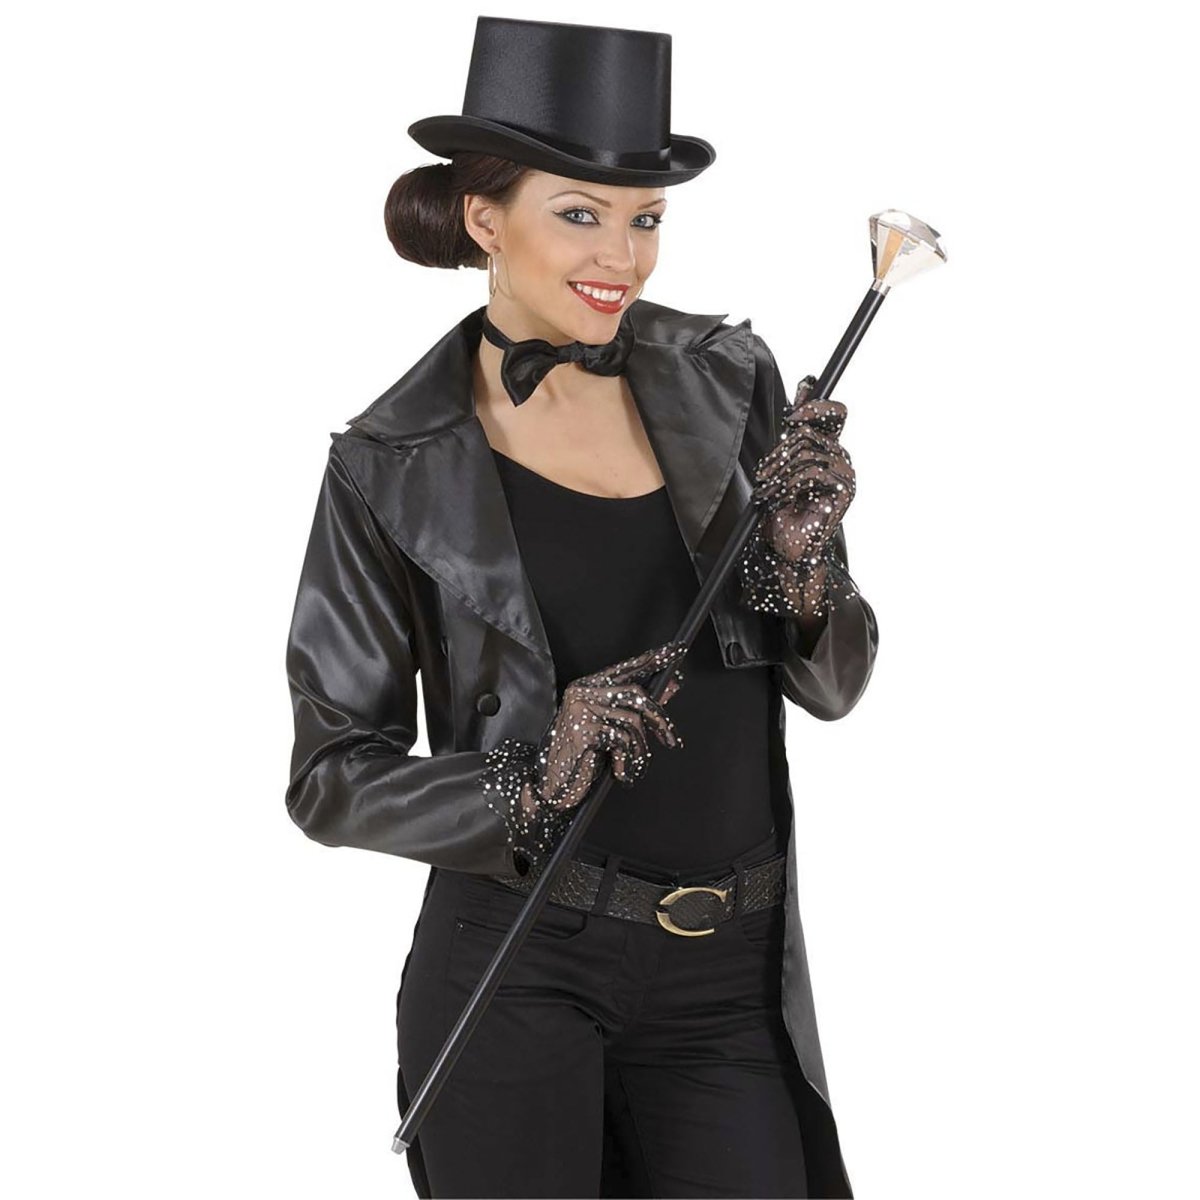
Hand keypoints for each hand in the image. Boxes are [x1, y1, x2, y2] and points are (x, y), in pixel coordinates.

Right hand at [527, 639, 687, 815]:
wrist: (553, 786)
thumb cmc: (582, 758)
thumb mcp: (613, 730)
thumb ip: (640, 707)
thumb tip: (670, 686)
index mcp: (589, 687)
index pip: (626, 667)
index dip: (653, 659)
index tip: (676, 650)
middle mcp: (582, 692)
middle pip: (636, 694)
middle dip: (660, 719)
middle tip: (671, 740)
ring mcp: (581, 709)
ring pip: (633, 721)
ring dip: (640, 749)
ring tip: (633, 764)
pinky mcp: (584, 729)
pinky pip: (622, 740)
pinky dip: (627, 760)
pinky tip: (619, 770)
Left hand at [739, 375, 855, 618]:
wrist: (788, 548)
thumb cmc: (782, 511)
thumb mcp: (780, 467)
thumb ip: (792, 434)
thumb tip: (804, 387)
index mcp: (827, 450)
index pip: (834, 413)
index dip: (815, 405)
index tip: (791, 415)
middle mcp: (840, 459)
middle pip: (809, 432)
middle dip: (778, 452)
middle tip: (764, 474)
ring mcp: (845, 475)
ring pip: (807, 452)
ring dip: (779, 472)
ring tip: (767, 490)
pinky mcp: (843, 491)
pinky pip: (812, 472)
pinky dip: (788, 484)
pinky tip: (779, 498)